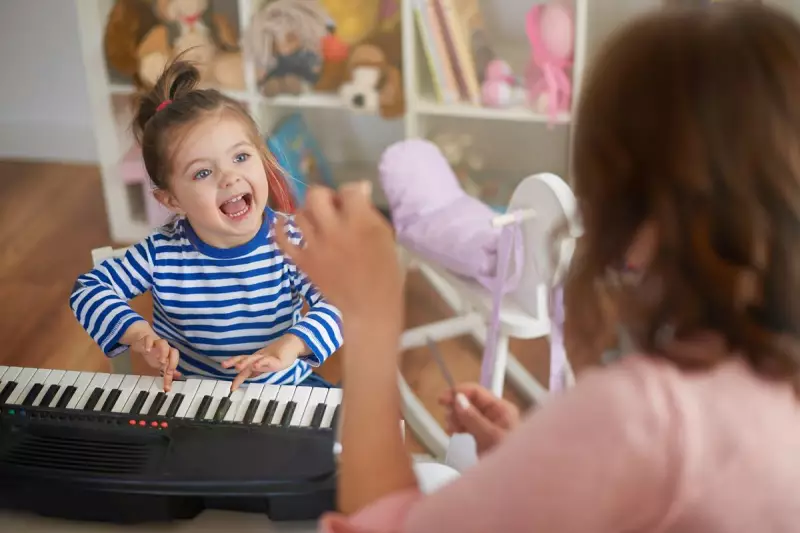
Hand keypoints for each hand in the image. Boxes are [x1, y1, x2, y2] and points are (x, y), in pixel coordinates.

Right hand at [125, 323, 179, 390]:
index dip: (171, 376)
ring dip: (163, 352)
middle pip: (174, 352)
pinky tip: (147, 350)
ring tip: (161, 361)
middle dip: (173, 361)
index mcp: (169, 355)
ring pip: (163, 344)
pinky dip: (148, 344)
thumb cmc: (153, 351)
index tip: (167, 388)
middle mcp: (165, 349)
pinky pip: (149, 339)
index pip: (173, 365)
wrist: (142, 338)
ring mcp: (156, 343)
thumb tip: (177, 376)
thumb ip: (168, 370)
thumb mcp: (160, 362)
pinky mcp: (147, 338)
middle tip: (169, 371)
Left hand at [221, 333, 305, 390]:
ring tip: (237, 367)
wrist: (293, 345)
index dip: (235, 370)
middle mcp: (259, 357)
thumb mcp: (266, 364)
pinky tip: (256, 366)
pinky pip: (267, 360)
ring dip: (245, 363)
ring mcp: (267, 357)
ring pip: (254, 359)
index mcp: (256, 359)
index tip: (231, 385)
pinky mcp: (276, 359)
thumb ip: (257, 369)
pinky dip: (261, 363)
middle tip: (224, 365)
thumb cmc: (279, 355)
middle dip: (234, 361)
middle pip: (244, 358)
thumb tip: (248, 374)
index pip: (242, 362)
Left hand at [272, 182, 402, 335]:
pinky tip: (282, 222)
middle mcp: (334, 228)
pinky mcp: (303, 261)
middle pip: (316, 195)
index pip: (348, 190)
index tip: (355, 201)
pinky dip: (280, 229)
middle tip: (333, 207)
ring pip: (300, 214)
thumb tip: (360, 189)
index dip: (352, 192)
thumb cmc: (385, 272)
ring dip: (309, 213)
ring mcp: (315, 245)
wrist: (369, 307)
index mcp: (359, 221)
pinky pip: (283, 240)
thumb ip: (369, 212)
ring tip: (318, 221)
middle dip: (325, 196)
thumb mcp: (385, 236)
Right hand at [439, 383, 519, 454]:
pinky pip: (467, 424)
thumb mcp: (489, 437)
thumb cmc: (509, 460)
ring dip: (455, 418)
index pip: (477, 392)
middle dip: (456, 408)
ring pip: (466, 413)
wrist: (516, 482)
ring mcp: (490, 425)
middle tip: (450, 422)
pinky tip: (454, 433)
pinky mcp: (483, 436)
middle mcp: (496, 414)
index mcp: (501, 409)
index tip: (442, 399)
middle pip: (470, 401)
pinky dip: (458, 426)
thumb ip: (473, 418)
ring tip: (453, 430)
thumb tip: (458, 399)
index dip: (458, 392)